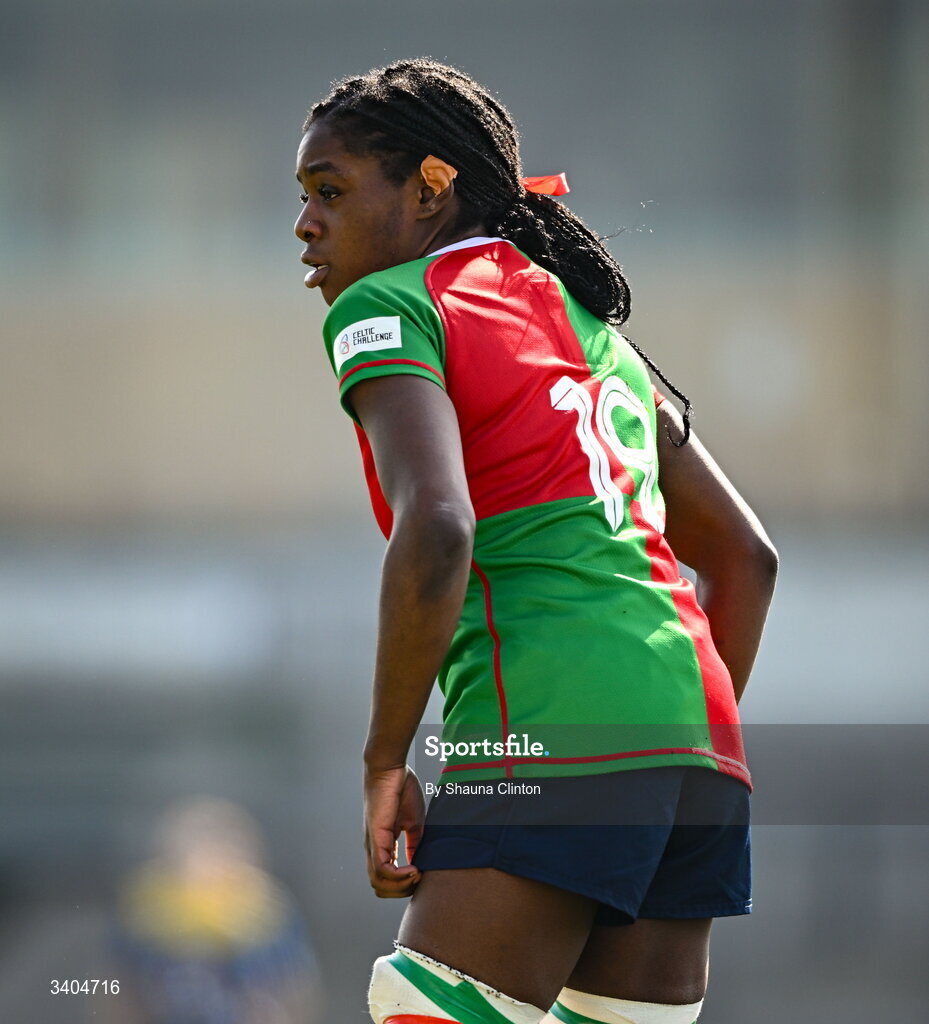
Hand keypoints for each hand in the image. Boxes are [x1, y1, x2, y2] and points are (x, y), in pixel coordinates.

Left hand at [363, 764, 424, 897]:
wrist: (391, 769)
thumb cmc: (401, 789)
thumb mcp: (413, 822)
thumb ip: (414, 843)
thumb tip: (419, 863)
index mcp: (383, 845)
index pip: (387, 878)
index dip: (405, 884)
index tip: (423, 875)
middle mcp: (374, 848)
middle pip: (380, 887)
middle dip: (402, 891)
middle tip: (420, 880)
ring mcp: (373, 845)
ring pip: (378, 883)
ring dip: (401, 887)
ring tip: (417, 874)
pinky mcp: (375, 838)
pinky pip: (381, 870)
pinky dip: (398, 876)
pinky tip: (414, 868)